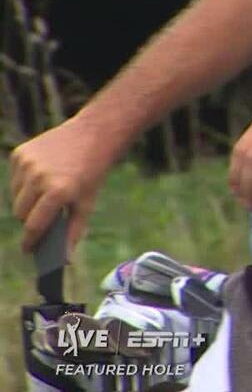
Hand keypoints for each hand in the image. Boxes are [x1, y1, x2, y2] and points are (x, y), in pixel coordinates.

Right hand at [9, 116, 118, 252]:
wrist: (92, 135)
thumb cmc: (91, 173)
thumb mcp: (87, 202)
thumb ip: (74, 232)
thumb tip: (65, 260)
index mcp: (58, 191)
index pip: (34, 226)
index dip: (30, 242)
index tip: (28, 250)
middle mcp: (38, 178)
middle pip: (20, 213)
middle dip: (31, 219)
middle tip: (45, 215)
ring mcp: (27, 164)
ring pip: (14, 197)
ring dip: (26, 200)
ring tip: (45, 193)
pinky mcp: (19, 154)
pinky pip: (14, 179)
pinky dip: (23, 183)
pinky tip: (41, 176)